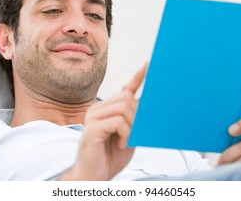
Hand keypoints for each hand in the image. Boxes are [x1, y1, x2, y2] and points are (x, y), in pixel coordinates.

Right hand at [60, 63, 147, 179]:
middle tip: (135, 132)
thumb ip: (135, 120)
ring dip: (132, 126)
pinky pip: (118, 122)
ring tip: (127, 140)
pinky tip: (122, 143)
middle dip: (137, 115)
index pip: (124, 90)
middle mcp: (97, 109)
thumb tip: (148, 104)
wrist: (95, 176)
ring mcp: (93, 118)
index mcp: (105, 109)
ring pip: (124, 107)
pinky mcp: (92, 129)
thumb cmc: (111, 156)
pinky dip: (126, 134)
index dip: (137, 77)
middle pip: (126, 97)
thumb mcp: (129, 135)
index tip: (148, 65)